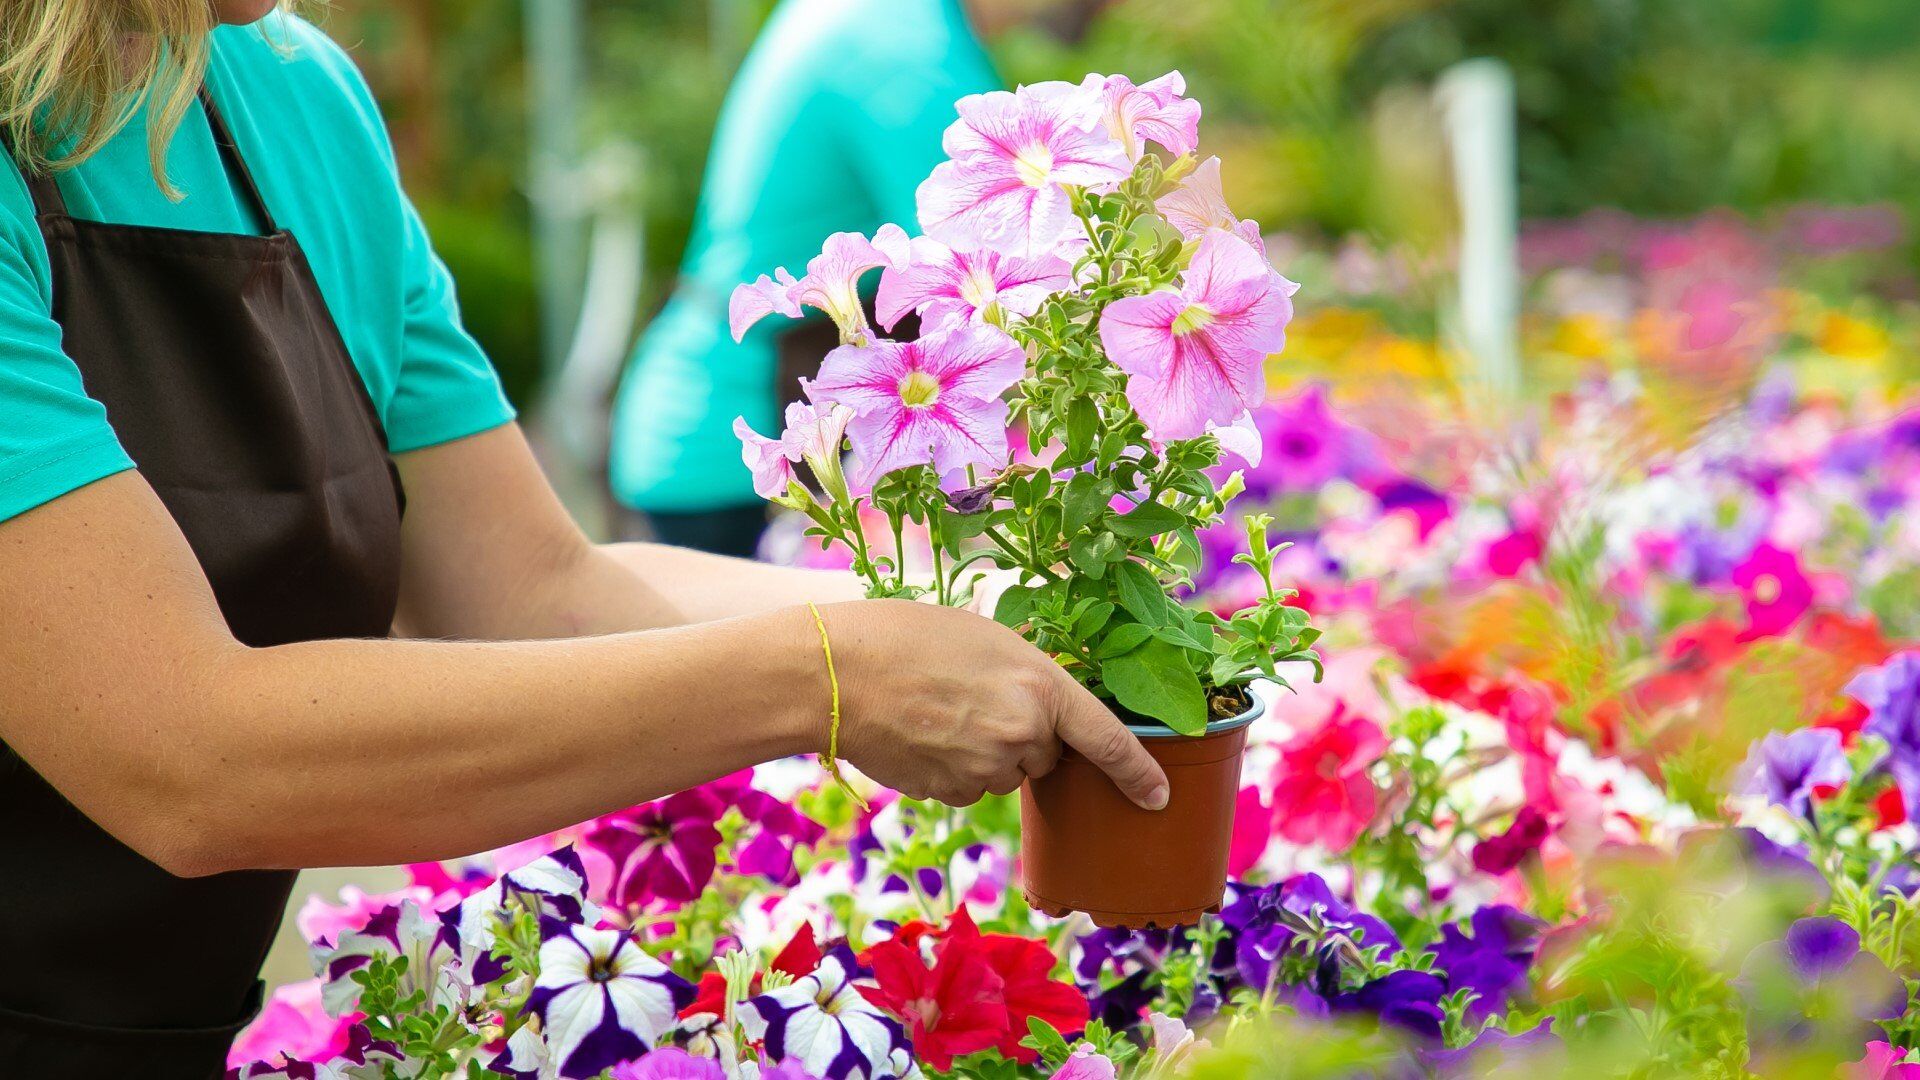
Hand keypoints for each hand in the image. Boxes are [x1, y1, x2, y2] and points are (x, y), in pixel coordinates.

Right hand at [818, 600, 1169, 808]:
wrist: (834, 671)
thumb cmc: (906, 636)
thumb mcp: (986, 638)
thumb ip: (1027, 679)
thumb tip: (1041, 718)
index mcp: (1042, 687)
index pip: (1109, 740)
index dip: (1138, 773)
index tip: (1158, 798)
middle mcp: (1022, 735)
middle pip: (1044, 755)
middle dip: (1022, 736)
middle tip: (972, 696)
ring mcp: (985, 770)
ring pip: (1003, 774)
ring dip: (984, 753)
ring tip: (937, 710)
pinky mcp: (949, 793)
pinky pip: (967, 788)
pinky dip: (952, 769)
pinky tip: (921, 734)